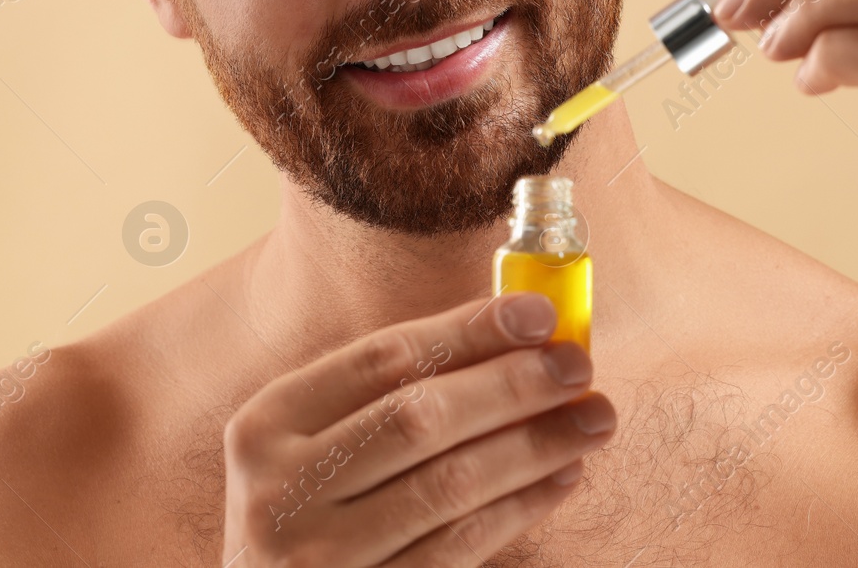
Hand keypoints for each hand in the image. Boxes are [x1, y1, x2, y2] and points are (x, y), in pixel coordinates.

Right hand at [219, 292, 615, 566]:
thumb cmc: (307, 512)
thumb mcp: (310, 447)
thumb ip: (386, 395)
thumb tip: (509, 334)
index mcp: (265, 426)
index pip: (381, 360)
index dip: (466, 331)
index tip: (538, 313)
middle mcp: (281, 491)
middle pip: (417, 418)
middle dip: (509, 386)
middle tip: (577, 366)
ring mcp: (320, 558)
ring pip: (449, 486)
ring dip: (533, 446)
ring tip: (592, 418)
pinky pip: (460, 548)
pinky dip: (520, 508)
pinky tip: (561, 477)